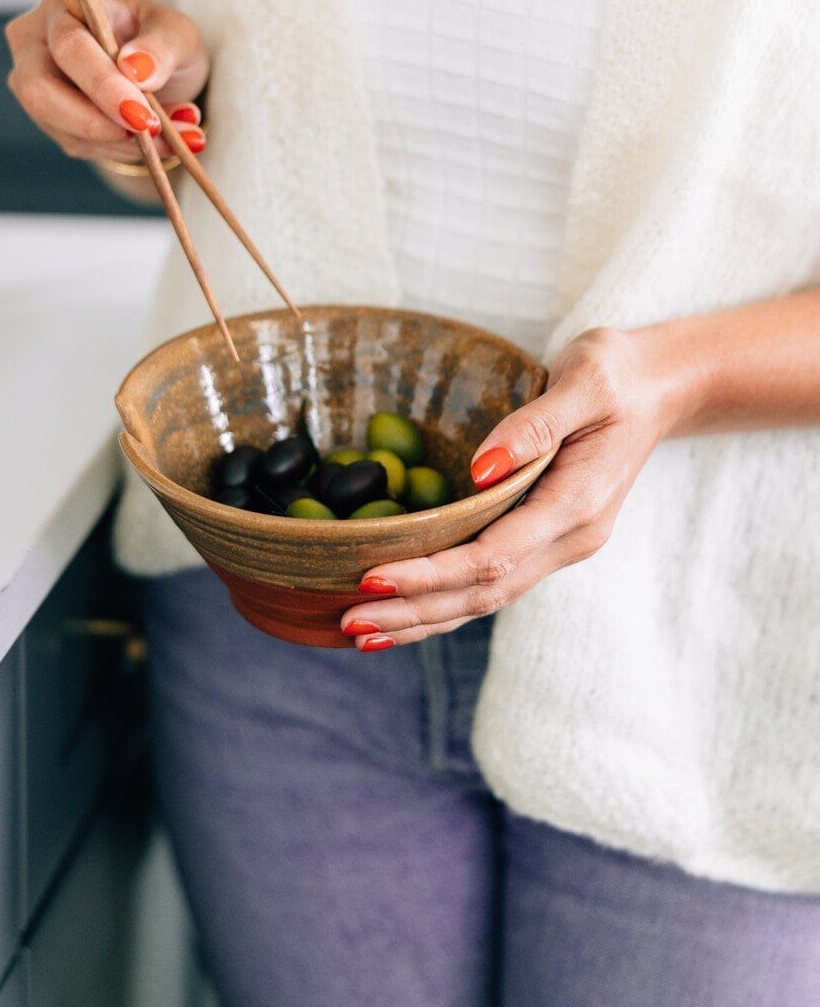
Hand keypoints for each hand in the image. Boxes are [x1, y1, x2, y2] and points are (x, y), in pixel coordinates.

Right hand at [5, 0, 208, 164]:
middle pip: (40, 91)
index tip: (141, 114)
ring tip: (173, 139)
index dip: (102, 84)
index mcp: (62, 8)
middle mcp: (35, 44)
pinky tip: (159, 144)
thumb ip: (161, 46)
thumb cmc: (159, 40)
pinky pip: (78, 145)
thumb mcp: (176, 32)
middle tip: (147, 134)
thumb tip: (137, 68)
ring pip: (61, 127)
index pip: (68, 47)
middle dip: (96, 122)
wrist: (156, 70)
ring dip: (121, 142)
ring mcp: (35, 86)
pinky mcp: (50, 121)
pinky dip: (123, 150)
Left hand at [340, 325, 688, 649]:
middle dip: (414, 610)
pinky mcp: (545, 541)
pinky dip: (442, 603)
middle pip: (482, 593)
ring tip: (360, 631)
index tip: (372, 576)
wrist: (660, 387)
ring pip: (484, 600)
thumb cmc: (619, 375)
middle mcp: (569, 539)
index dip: (431, 573)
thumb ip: (535, 424)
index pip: (493, 557)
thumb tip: (480, 469)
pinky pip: (489, 583)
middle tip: (347, 621)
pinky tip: (401, 613)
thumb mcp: (586, 379)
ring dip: (422, 619)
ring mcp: (559, 546)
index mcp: (578, 505)